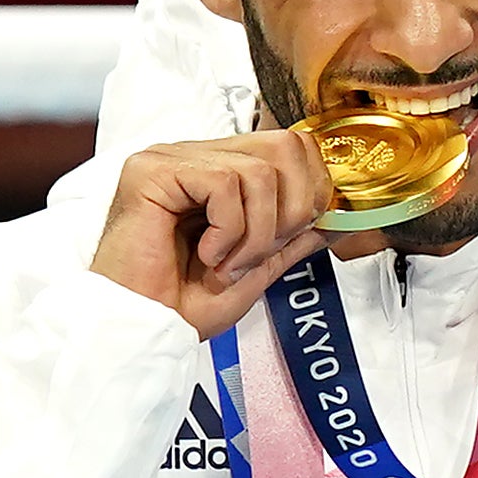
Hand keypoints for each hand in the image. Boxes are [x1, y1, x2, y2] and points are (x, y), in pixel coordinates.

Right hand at [90, 130, 333, 337]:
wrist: (140, 332)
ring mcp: (173, 157)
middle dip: (291, 211)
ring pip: (259, 170)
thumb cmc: (181, 306)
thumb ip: (292, 239)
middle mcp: (197, 155)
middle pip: (286, 145)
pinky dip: (228, 230)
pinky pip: (223, 183)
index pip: (292, 145)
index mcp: (220, 171)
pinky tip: (207, 255)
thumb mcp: (254, 271)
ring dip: (256, 233)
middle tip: (258, 254)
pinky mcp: (153, 170)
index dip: (310, 191)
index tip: (289, 239)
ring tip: (226, 264)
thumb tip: (336, 219)